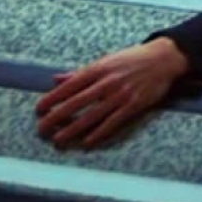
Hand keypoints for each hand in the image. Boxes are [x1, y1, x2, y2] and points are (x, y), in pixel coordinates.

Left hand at [35, 37, 189, 148]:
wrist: (162, 58)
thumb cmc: (131, 59)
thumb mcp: (105, 60)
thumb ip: (80, 72)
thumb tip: (56, 79)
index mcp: (98, 68)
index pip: (70, 85)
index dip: (53, 98)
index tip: (39, 109)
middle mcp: (107, 81)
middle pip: (77, 102)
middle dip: (57, 116)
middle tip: (42, 129)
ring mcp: (120, 94)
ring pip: (92, 115)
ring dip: (73, 129)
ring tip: (58, 140)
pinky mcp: (134, 105)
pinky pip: (112, 122)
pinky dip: (99, 133)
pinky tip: (86, 142)